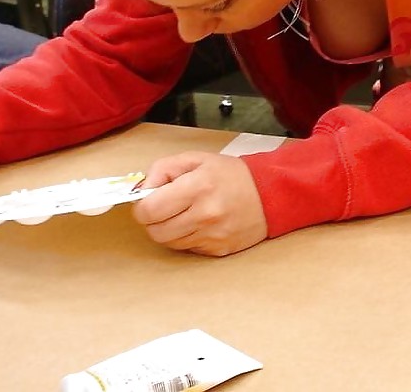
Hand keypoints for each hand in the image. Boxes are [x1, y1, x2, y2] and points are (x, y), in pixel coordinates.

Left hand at [132, 152, 266, 256]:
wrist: (269, 193)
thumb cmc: (231, 175)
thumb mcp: (196, 159)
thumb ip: (163, 169)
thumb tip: (141, 189)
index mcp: (198, 187)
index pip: (149, 210)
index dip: (142, 207)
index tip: (148, 201)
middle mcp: (205, 214)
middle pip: (156, 232)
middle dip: (153, 220)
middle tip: (163, 208)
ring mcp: (213, 235)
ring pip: (170, 243)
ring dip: (169, 230)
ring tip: (184, 214)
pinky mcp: (219, 250)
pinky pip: (188, 249)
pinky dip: (187, 238)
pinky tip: (199, 224)